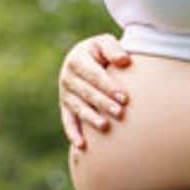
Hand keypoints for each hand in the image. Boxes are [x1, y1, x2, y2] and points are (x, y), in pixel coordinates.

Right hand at [58, 34, 130, 149]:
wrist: (86, 59)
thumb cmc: (101, 52)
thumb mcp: (104, 43)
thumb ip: (113, 49)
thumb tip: (123, 61)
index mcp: (76, 60)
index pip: (94, 75)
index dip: (109, 87)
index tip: (125, 98)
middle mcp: (67, 77)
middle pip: (86, 93)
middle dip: (103, 103)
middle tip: (120, 113)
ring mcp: (65, 94)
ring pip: (78, 108)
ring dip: (90, 118)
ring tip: (105, 127)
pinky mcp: (65, 107)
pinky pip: (68, 122)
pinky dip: (73, 134)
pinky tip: (82, 146)